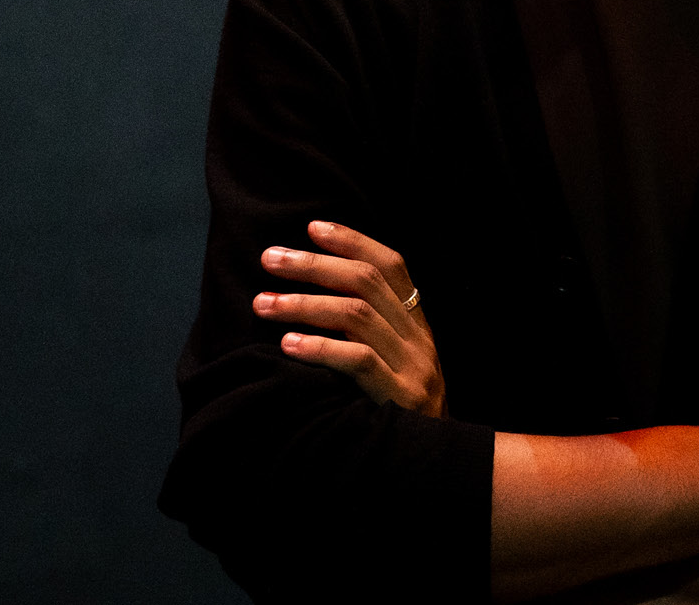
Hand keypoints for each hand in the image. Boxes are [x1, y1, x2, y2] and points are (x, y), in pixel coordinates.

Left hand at [257, 220, 444, 416]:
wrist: (436, 471)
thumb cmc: (396, 415)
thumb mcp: (393, 366)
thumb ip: (367, 333)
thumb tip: (311, 294)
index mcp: (418, 326)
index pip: (391, 265)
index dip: (353, 241)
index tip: (312, 227)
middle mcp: (419, 340)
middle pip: (367, 282)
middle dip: (314, 266)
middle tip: (270, 258)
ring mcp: (413, 369)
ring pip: (357, 316)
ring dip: (304, 304)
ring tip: (263, 303)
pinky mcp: (400, 399)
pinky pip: (358, 362)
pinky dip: (320, 347)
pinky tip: (287, 345)